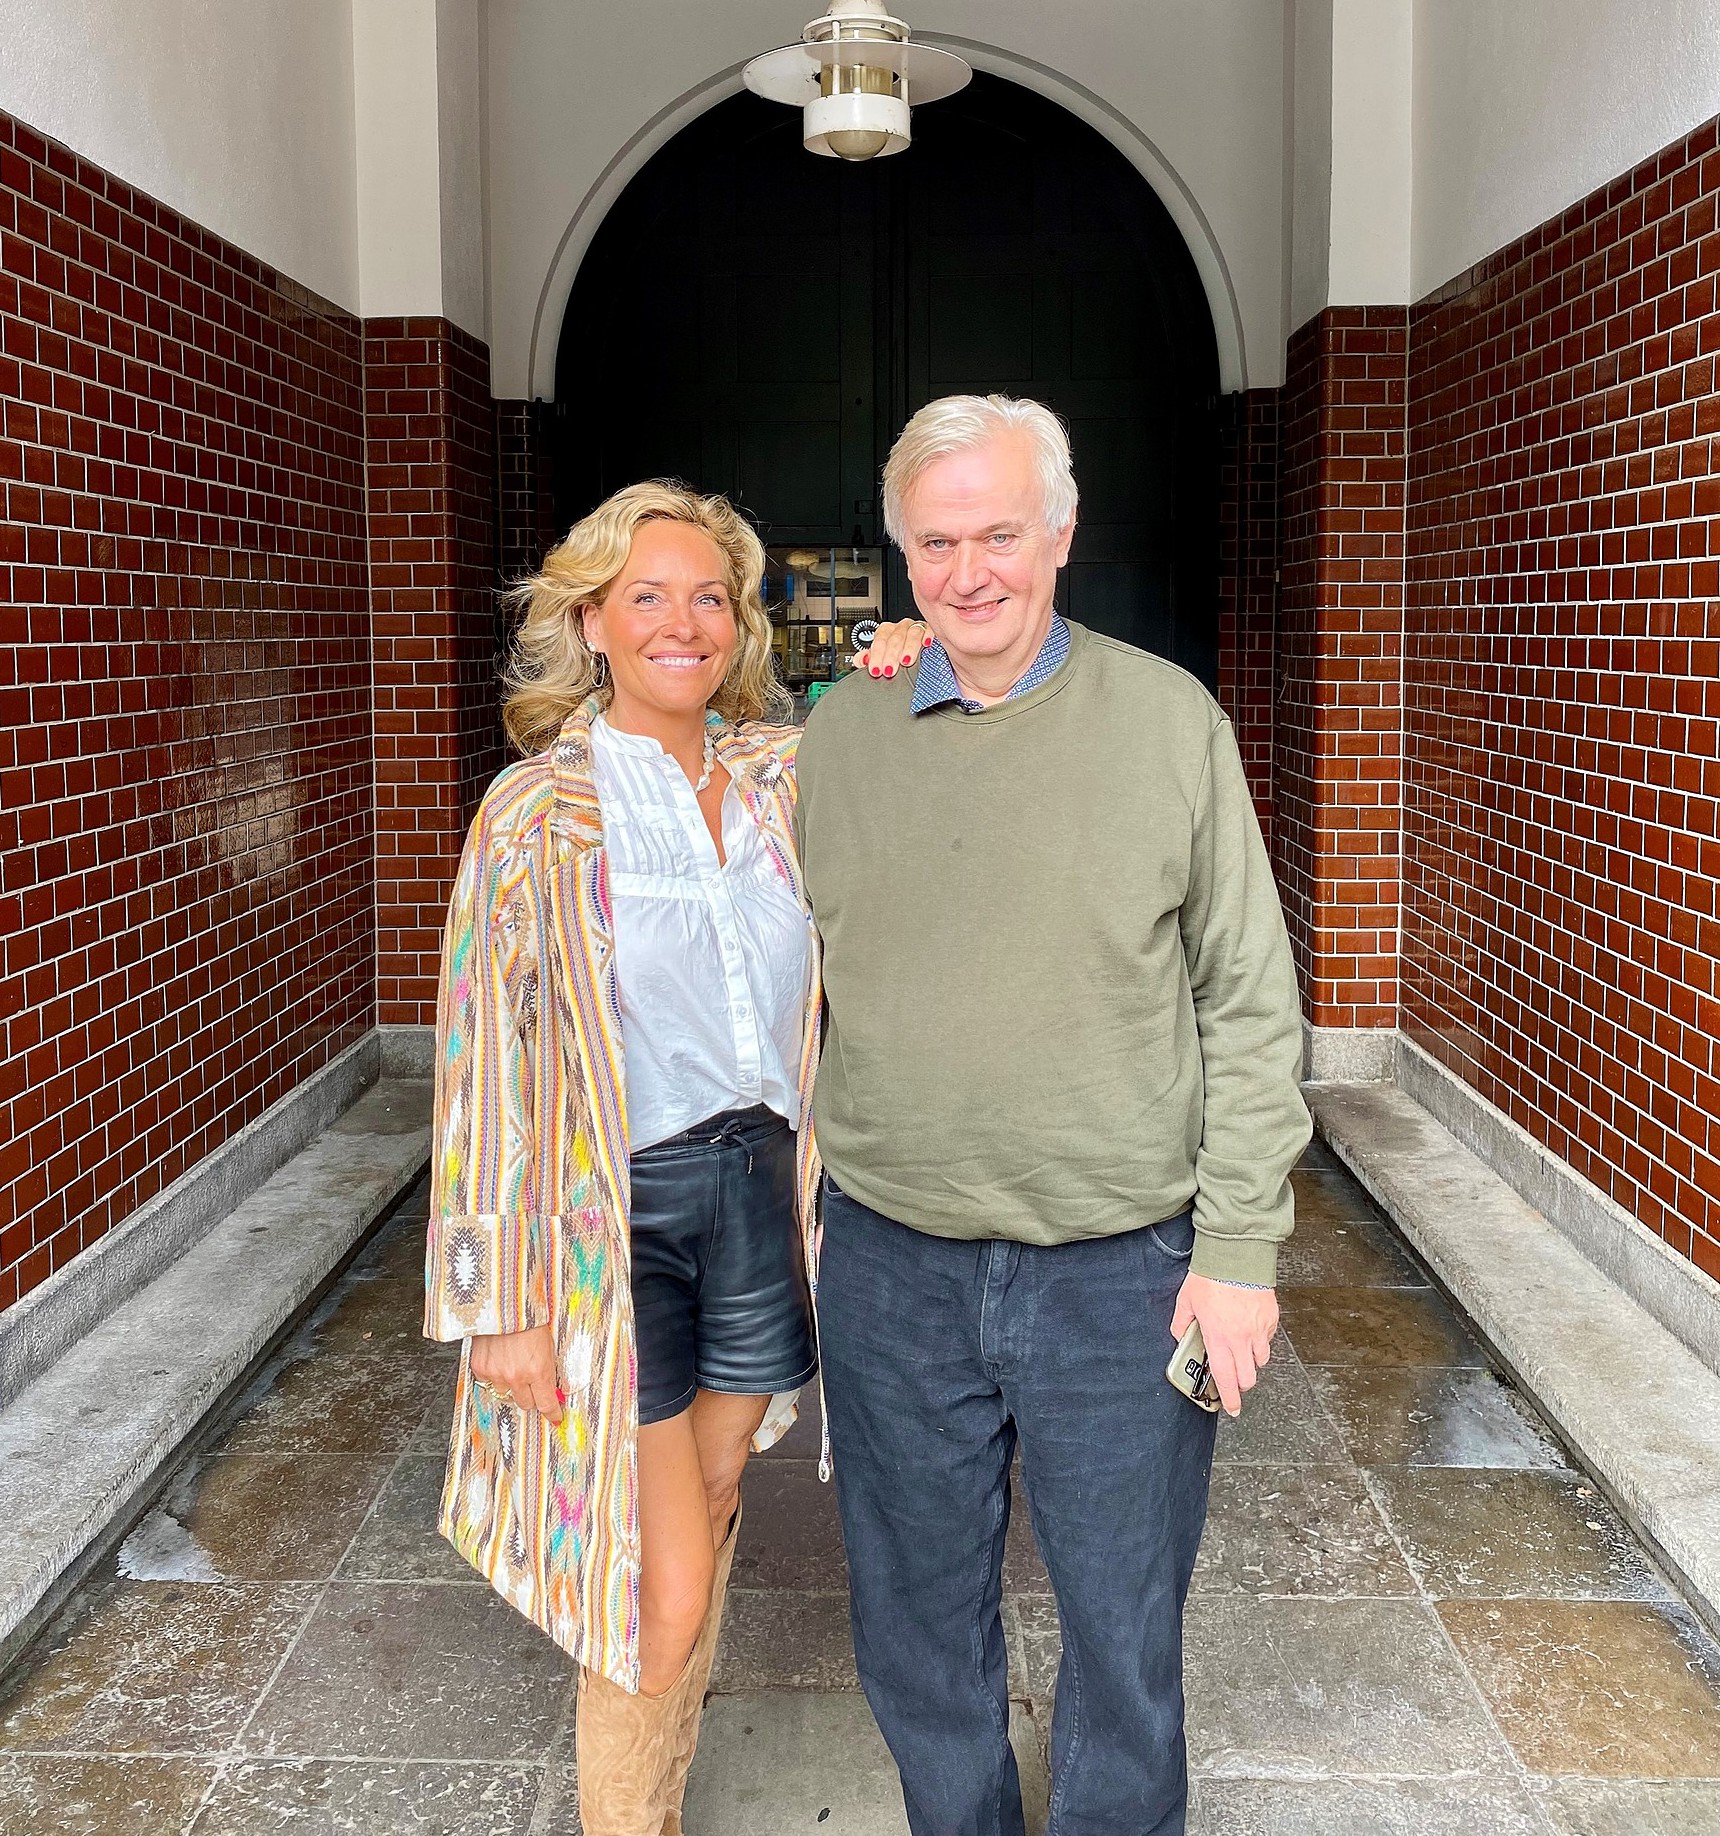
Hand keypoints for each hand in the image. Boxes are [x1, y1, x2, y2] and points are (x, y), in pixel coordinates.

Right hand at [470, 1323, 564, 1422]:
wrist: (504, 1303)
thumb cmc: (529, 1318)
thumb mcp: (548, 1344)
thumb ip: (549, 1369)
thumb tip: (553, 1389)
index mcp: (538, 1370)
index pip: (546, 1404)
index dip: (552, 1413)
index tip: (555, 1417)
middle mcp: (517, 1376)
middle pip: (526, 1404)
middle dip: (531, 1395)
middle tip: (531, 1382)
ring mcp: (497, 1374)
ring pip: (505, 1393)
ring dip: (510, 1384)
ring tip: (512, 1362)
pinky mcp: (480, 1368)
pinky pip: (489, 1381)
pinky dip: (494, 1374)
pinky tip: (499, 1357)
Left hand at [851, 620, 928, 676]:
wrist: (916, 655)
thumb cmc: (896, 657)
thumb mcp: (881, 659)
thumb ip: (869, 659)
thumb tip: (861, 660)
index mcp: (885, 632)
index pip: (879, 641)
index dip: (877, 656)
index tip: (876, 670)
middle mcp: (899, 628)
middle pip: (895, 638)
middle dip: (891, 655)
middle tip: (890, 671)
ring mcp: (915, 627)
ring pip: (911, 633)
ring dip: (908, 648)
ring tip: (906, 661)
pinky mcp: (930, 629)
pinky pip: (929, 629)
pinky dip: (927, 635)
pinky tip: (926, 644)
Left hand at [1170, 1274, 1277, 1417]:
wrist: (1236, 1255)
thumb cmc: (1211, 1276)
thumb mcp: (1186, 1301)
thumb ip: (1181, 1323)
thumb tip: (1180, 1336)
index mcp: (1218, 1337)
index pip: (1224, 1378)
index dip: (1228, 1398)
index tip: (1231, 1408)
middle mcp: (1241, 1338)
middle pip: (1247, 1378)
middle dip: (1240, 1383)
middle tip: (1233, 1377)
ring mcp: (1259, 1329)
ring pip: (1260, 1361)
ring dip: (1250, 1361)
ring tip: (1239, 1348)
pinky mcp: (1271, 1318)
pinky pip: (1268, 1339)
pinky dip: (1260, 1340)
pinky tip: (1249, 1327)